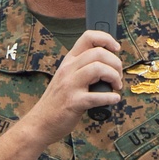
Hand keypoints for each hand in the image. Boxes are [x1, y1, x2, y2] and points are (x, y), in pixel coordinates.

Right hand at [24, 31, 122, 146]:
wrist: (40, 122)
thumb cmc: (58, 100)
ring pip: (98, 68)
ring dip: (114, 77)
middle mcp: (68, 69)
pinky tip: (114, 99)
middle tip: (118, 76)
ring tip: (116, 86)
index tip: (116, 48)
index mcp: (69, 60)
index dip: (106, 39)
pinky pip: (96, 96)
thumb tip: (109, 63)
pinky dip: (110, 97)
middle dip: (116, 63)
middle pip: (98, 53)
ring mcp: (70, 85)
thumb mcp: (66, 76)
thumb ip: (83, 67)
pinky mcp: (73, 102)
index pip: (88, 37)